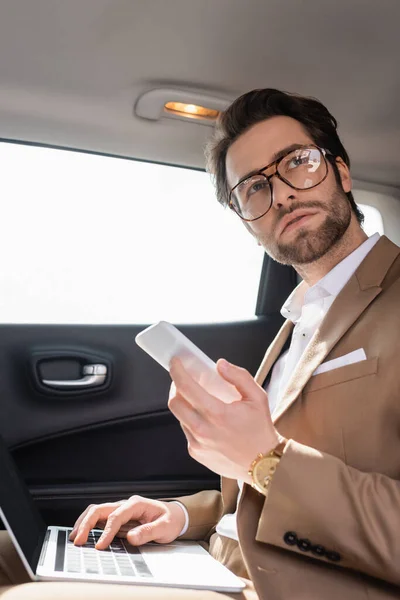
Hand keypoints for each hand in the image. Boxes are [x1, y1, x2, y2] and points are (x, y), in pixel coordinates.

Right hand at [69, 496, 185, 548]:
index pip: (116, 516)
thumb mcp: (165, 527)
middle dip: (86, 523)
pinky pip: (100, 519)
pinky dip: (89, 525)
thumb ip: (148, 532)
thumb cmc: (170, 520)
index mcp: (136, 504)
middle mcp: (125, 504)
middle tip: (78, 540)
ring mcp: (120, 509)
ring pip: (97, 511)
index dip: (107, 531)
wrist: (175, 515)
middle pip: (100, 509)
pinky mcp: (118, 517)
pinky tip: (83, 535)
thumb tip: (130, 537)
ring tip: (75, 537)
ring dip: (84, 522)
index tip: (100, 546)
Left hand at [168, 358, 280, 483]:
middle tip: (185, 381)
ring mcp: (198, 443)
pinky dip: (192, 421)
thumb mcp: (257, 397)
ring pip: (180, 417)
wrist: (263, 464)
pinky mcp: (196, 453)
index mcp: (217, 414)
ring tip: (199, 401)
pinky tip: (207, 420)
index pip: (186, 388)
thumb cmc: (260, 430)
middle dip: (176, 387)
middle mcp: (203, 430)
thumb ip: (239, 377)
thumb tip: (220, 365)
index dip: (177, 371)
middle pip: (174, 403)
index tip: (175, 363)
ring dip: (185, 405)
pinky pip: (187, 431)